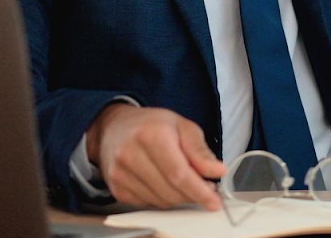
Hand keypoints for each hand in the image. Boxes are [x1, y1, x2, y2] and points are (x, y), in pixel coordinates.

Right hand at [88, 104, 225, 209]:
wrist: (113, 128)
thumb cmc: (151, 125)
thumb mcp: (182, 126)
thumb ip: (200, 151)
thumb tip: (217, 171)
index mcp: (151, 134)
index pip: (179, 174)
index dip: (199, 191)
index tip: (213, 201)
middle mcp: (131, 154)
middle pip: (171, 191)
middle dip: (191, 194)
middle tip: (202, 186)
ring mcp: (120, 174)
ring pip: (160, 202)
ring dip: (177, 197)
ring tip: (180, 180)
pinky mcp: (117, 188)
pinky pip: (148, 205)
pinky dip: (161, 198)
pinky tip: (162, 183)